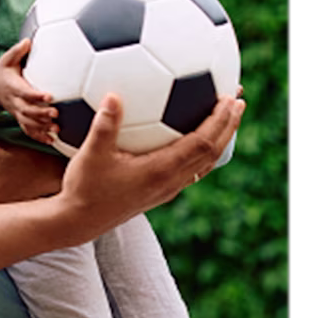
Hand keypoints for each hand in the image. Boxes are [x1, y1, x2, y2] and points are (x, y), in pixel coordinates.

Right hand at [0, 38, 57, 144]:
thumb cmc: (4, 70)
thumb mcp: (6, 58)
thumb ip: (18, 51)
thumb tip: (28, 41)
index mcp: (13, 87)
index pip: (24, 92)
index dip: (36, 96)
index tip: (49, 96)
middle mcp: (14, 102)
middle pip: (27, 111)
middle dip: (41, 114)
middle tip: (56, 114)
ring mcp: (17, 112)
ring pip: (28, 123)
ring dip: (42, 128)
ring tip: (56, 130)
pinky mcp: (20, 118)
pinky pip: (28, 130)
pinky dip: (39, 137)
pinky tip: (51, 141)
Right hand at [55, 91, 245, 238]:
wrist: (78, 222)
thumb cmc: (83, 188)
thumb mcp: (90, 153)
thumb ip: (103, 125)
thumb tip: (113, 95)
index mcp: (159, 171)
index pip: (201, 143)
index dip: (219, 121)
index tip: (229, 98)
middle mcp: (169, 182)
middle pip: (211, 153)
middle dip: (228, 126)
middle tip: (238, 100)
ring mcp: (166, 190)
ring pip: (204, 163)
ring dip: (220, 139)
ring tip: (226, 118)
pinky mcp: (159, 192)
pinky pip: (191, 169)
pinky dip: (202, 150)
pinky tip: (194, 136)